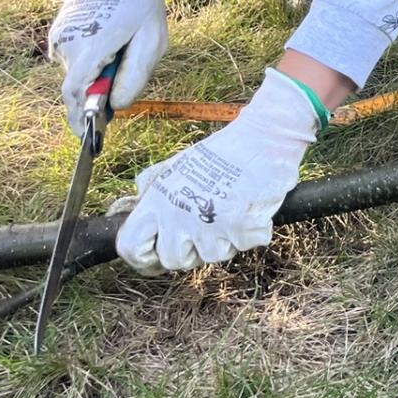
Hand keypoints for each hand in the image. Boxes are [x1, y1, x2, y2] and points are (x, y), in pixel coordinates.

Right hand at [50, 0, 167, 130]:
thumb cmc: (140, 0)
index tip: (90, 138)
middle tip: (121, 80)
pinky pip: (76, 57)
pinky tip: (110, 39)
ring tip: (121, 46)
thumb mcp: (152, 38)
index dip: (81, 120)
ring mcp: (61, 37)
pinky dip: (91, 59)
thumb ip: (135, 74)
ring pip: (77, 72)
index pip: (76, 94)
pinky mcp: (61, 31)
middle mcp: (68, 44)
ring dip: (96, 73)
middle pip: (78, 87)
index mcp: (90, 47)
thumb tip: (117, 105)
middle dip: (97, 94)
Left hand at [114, 68, 321, 272]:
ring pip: (212, 257)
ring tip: (232, 210)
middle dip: (190, 251)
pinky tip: (252, 208)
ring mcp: (210, 225)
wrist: (265, 137)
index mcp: (159, 200)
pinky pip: (244, 246)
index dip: (142, 258)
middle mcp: (179, 216)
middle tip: (205, 228)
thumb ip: (153, 184)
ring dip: (225, 240)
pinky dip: (252, 232)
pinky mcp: (241, 229)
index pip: (131, 247)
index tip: (156, 256)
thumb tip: (136, 203)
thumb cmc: (224, 150)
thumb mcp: (178, 162)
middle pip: (173, 260)